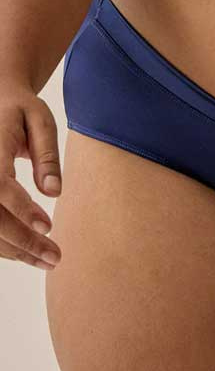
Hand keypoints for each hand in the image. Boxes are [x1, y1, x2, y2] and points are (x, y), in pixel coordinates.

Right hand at [0, 82, 61, 270]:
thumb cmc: (22, 110)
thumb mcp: (41, 121)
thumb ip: (47, 154)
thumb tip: (55, 191)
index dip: (22, 209)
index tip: (48, 227)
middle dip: (21, 241)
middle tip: (54, 258)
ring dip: (14, 249)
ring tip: (47, 261)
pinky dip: (4, 243)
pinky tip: (28, 252)